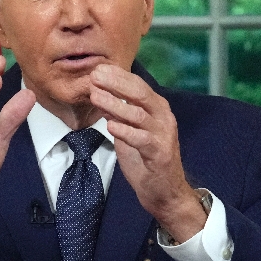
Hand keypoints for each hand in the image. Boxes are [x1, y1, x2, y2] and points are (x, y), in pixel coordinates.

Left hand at [88, 64, 205, 242]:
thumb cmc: (147, 159)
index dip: (118, 76)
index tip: (97, 68)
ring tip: (95, 97)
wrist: (165, 191)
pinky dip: (125, 131)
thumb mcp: (130, 131)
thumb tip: (100, 94)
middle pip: (140, 93)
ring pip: (138, 115)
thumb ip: (119, 114)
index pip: (138, 85)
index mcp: (157, 108)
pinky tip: (110, 125)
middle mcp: (163, 117)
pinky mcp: (160, 154)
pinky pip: (141, 139)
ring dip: (115, 105)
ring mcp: (163, 135)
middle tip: (95, 76)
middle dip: (116, 83)